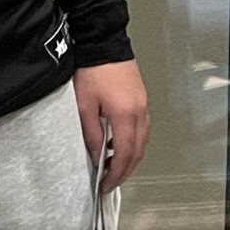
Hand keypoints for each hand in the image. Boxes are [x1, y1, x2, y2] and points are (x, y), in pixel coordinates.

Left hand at [72, 60, 149, 191]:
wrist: (104, 44)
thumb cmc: (93, 71)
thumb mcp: (85, 106)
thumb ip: (92, 134)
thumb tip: (96, 155)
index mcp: (125, 115)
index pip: (124, 154)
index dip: (116, 173)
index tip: (105, 184)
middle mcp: (140, 112)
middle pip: (138, 151)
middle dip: (125, 170)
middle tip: (110, 182)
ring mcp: (144, 105)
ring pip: (143, 141)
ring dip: (130, 157)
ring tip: (112, 166)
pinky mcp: (142, 100)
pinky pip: (142, 129)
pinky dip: (133, 143)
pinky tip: (117, 144)